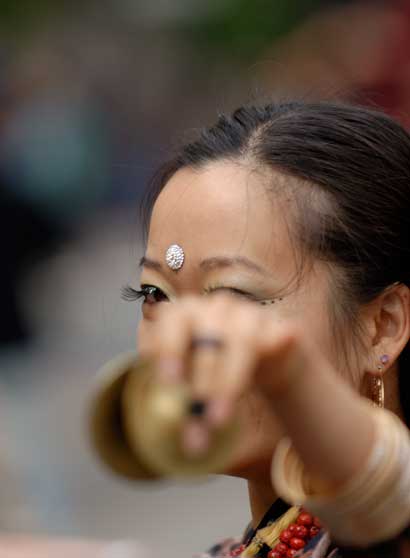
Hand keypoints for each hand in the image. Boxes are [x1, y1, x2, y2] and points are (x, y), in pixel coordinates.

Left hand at [140, 294, 317, 453]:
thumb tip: (156, 423)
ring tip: (218, 418)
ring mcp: (250, 316)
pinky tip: (266, 383)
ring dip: (228, 383)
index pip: (172, 317)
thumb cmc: (215, 365)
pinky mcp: (281, 328)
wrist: (264, 357)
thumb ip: (172, 389)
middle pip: (207, 335)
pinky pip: (276, 342)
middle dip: (201, 379)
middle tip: (195, 415)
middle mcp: (217, 308)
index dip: (169, 347)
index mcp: (186, 312)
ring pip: (240, 342)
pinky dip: (268, 360)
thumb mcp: (188, 375)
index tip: (168, 381)